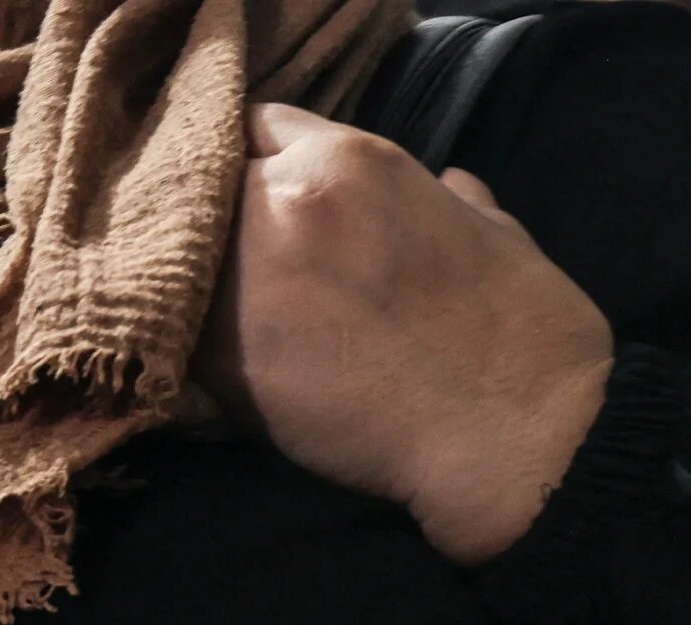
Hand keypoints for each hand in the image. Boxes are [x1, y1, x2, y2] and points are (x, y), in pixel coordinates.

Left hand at [198, 104, 614, 566]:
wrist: (505, 430)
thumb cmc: (517, 329)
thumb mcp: (490, 230)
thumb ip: (443, 198)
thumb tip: (448, 186)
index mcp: (347, 159)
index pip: (258, 128)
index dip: (260, 164)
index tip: (266, 198)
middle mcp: (281, 201)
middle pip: (208, 190)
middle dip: (223, 222)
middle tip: (247, 267)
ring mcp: (241, 277)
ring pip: (178, 261)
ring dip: (198, 285)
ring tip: (234, 320)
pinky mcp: (216, 356)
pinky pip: (173, 333)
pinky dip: (189, 343)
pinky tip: (225, 364)